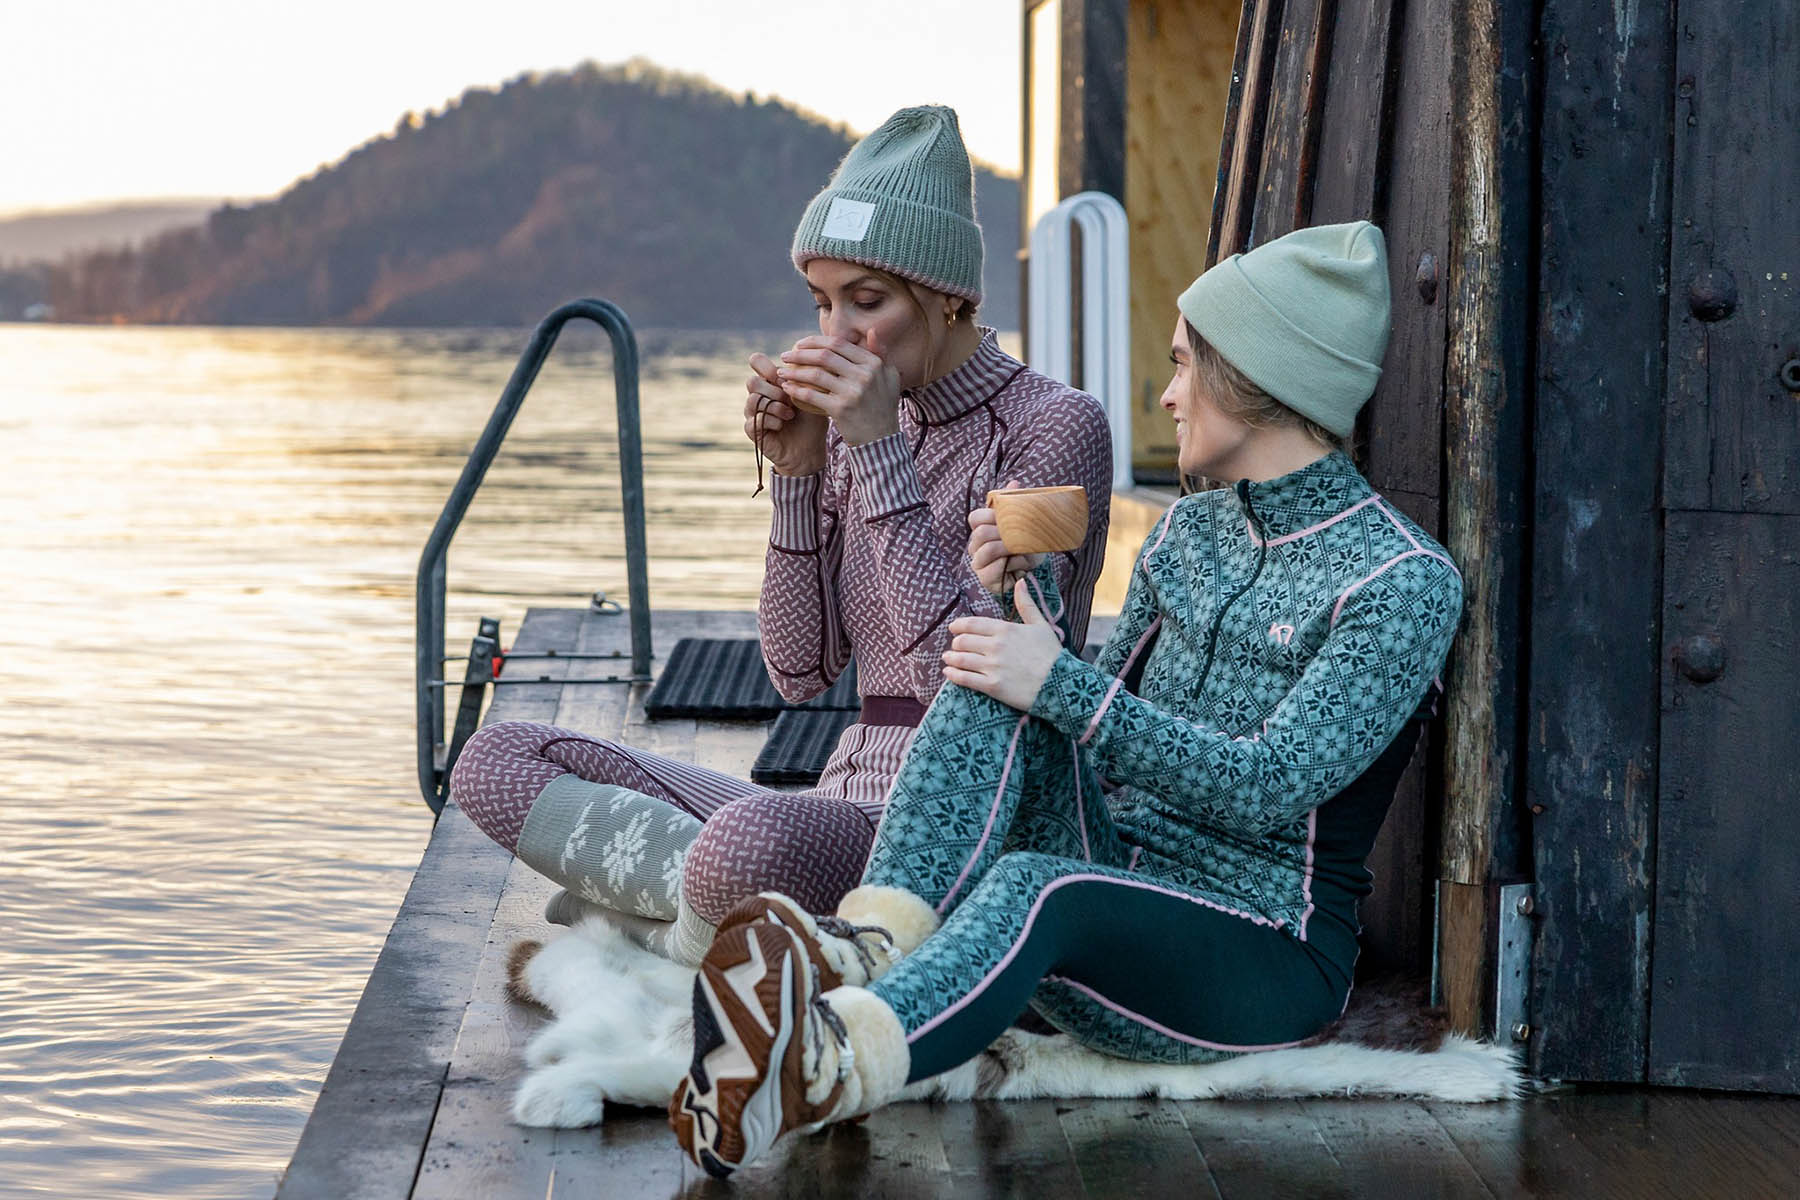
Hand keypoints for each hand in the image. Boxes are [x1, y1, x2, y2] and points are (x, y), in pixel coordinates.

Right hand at [745, 351, 827, 476]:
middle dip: (773, 389)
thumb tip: (812, 354)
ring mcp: (753, 413)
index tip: (787, 377)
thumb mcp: (813, 394)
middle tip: (790, 399)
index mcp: (770, 381)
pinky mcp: (752, 430)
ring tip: (790, 414)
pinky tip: (783, 424)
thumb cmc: (812, 420)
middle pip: (752, 381)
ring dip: (774, 405)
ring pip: (753, 399)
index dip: (768, 366)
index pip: (757, 361)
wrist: (810, 449)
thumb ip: (807, 376)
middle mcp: (758, 394)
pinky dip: (772, 421)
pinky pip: (755, 420)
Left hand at [777, 336, 902, 445]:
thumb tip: (870, 331)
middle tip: (785, 355)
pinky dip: (796, 390)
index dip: (816, 341)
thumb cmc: (882, 406)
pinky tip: (787, 388)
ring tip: (781, 371)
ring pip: (815, 374)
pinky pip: (812, 395)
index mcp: (874, 363)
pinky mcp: (841, 409)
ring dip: (793, 371)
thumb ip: (880, 353)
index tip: (800, 343)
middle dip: (800, 353)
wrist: (881, 440)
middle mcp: (864, 375)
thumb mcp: (889, 377)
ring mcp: (853, 392)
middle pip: (824, 356)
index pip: (839, 344)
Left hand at [941, 578, 1063, 710]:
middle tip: (955, 646)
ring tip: (947, 659)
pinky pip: (965, 679)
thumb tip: (1021, 581)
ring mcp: (993, 666)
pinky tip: (948, 673)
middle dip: (956, 643)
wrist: (1061, 684)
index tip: (953, 628)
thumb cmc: (1052, 654)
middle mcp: (995, 646)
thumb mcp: (1041, 625)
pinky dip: (953, 675)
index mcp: (1005, 629)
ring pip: (961, 659)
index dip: (959, 626)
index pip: (972, 624)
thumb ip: (1026, 604)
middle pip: (963, 641)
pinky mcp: (992, 686)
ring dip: (950, 658)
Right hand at [967, 479, 1046, 595]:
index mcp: (981, 530)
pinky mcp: (986, 579)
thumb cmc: (1025, 541)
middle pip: (980, 534)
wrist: (1035, 566)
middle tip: (1020, 536)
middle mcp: (975, 547)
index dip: (991, 516)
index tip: (1009, 518)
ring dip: (1008, 549)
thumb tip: (1015, 482)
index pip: (975, 518)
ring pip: (985, 551)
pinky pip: (993, 569)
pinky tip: (1023, 563)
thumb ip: (1014, 502)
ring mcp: (978, 564)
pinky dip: (1012, 564)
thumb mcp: (1022, 520)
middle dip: (1003, 534)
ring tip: (1022, 550)